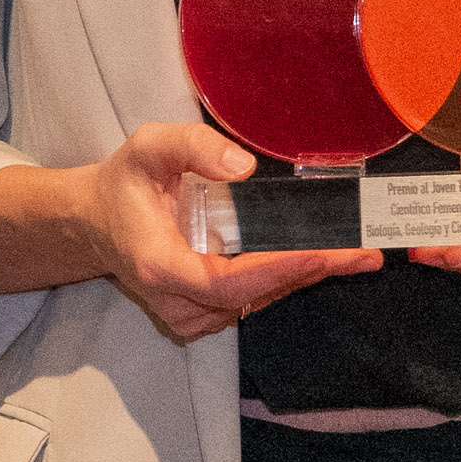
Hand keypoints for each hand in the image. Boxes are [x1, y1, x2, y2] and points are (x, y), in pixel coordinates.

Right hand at [0, 116, 376, 346]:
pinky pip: (251, 300)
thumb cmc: (125, 183)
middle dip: (311, 272)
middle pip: (253, 295)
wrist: (96, 222)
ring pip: (256, 301)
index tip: (322, 254)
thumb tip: (244, 168)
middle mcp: (175, 301)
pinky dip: (284, 279)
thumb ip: (193, 147)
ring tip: (355, 254)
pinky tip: (317, 259)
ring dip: (304, 277)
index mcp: (159, 266)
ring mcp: (188, 315)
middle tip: (364, 253)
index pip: (226, 281)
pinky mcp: (201, 315)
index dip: (277, 270)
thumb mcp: (148, 146)